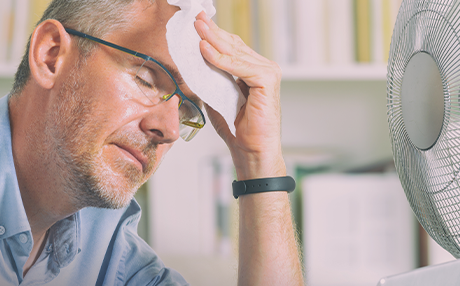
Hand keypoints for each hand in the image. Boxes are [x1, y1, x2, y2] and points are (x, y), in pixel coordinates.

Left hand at [194, 12, 285, 179]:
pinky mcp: (267, 81)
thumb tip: (192, 63)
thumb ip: (210, 79)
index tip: (197, 22)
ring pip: (235, 52)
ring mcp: (267, 73)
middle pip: (234, 44)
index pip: (232, 46)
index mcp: (253, 71)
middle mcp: (264, 68)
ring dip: (214, 40)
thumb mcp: (217, 97)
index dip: (214, 34)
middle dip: (212, 31)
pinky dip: (221, 59)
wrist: (251, 152)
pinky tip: (205, 50)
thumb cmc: (238, 130)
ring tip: (197, 29)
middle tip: (196, 18)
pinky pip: (239, 65)